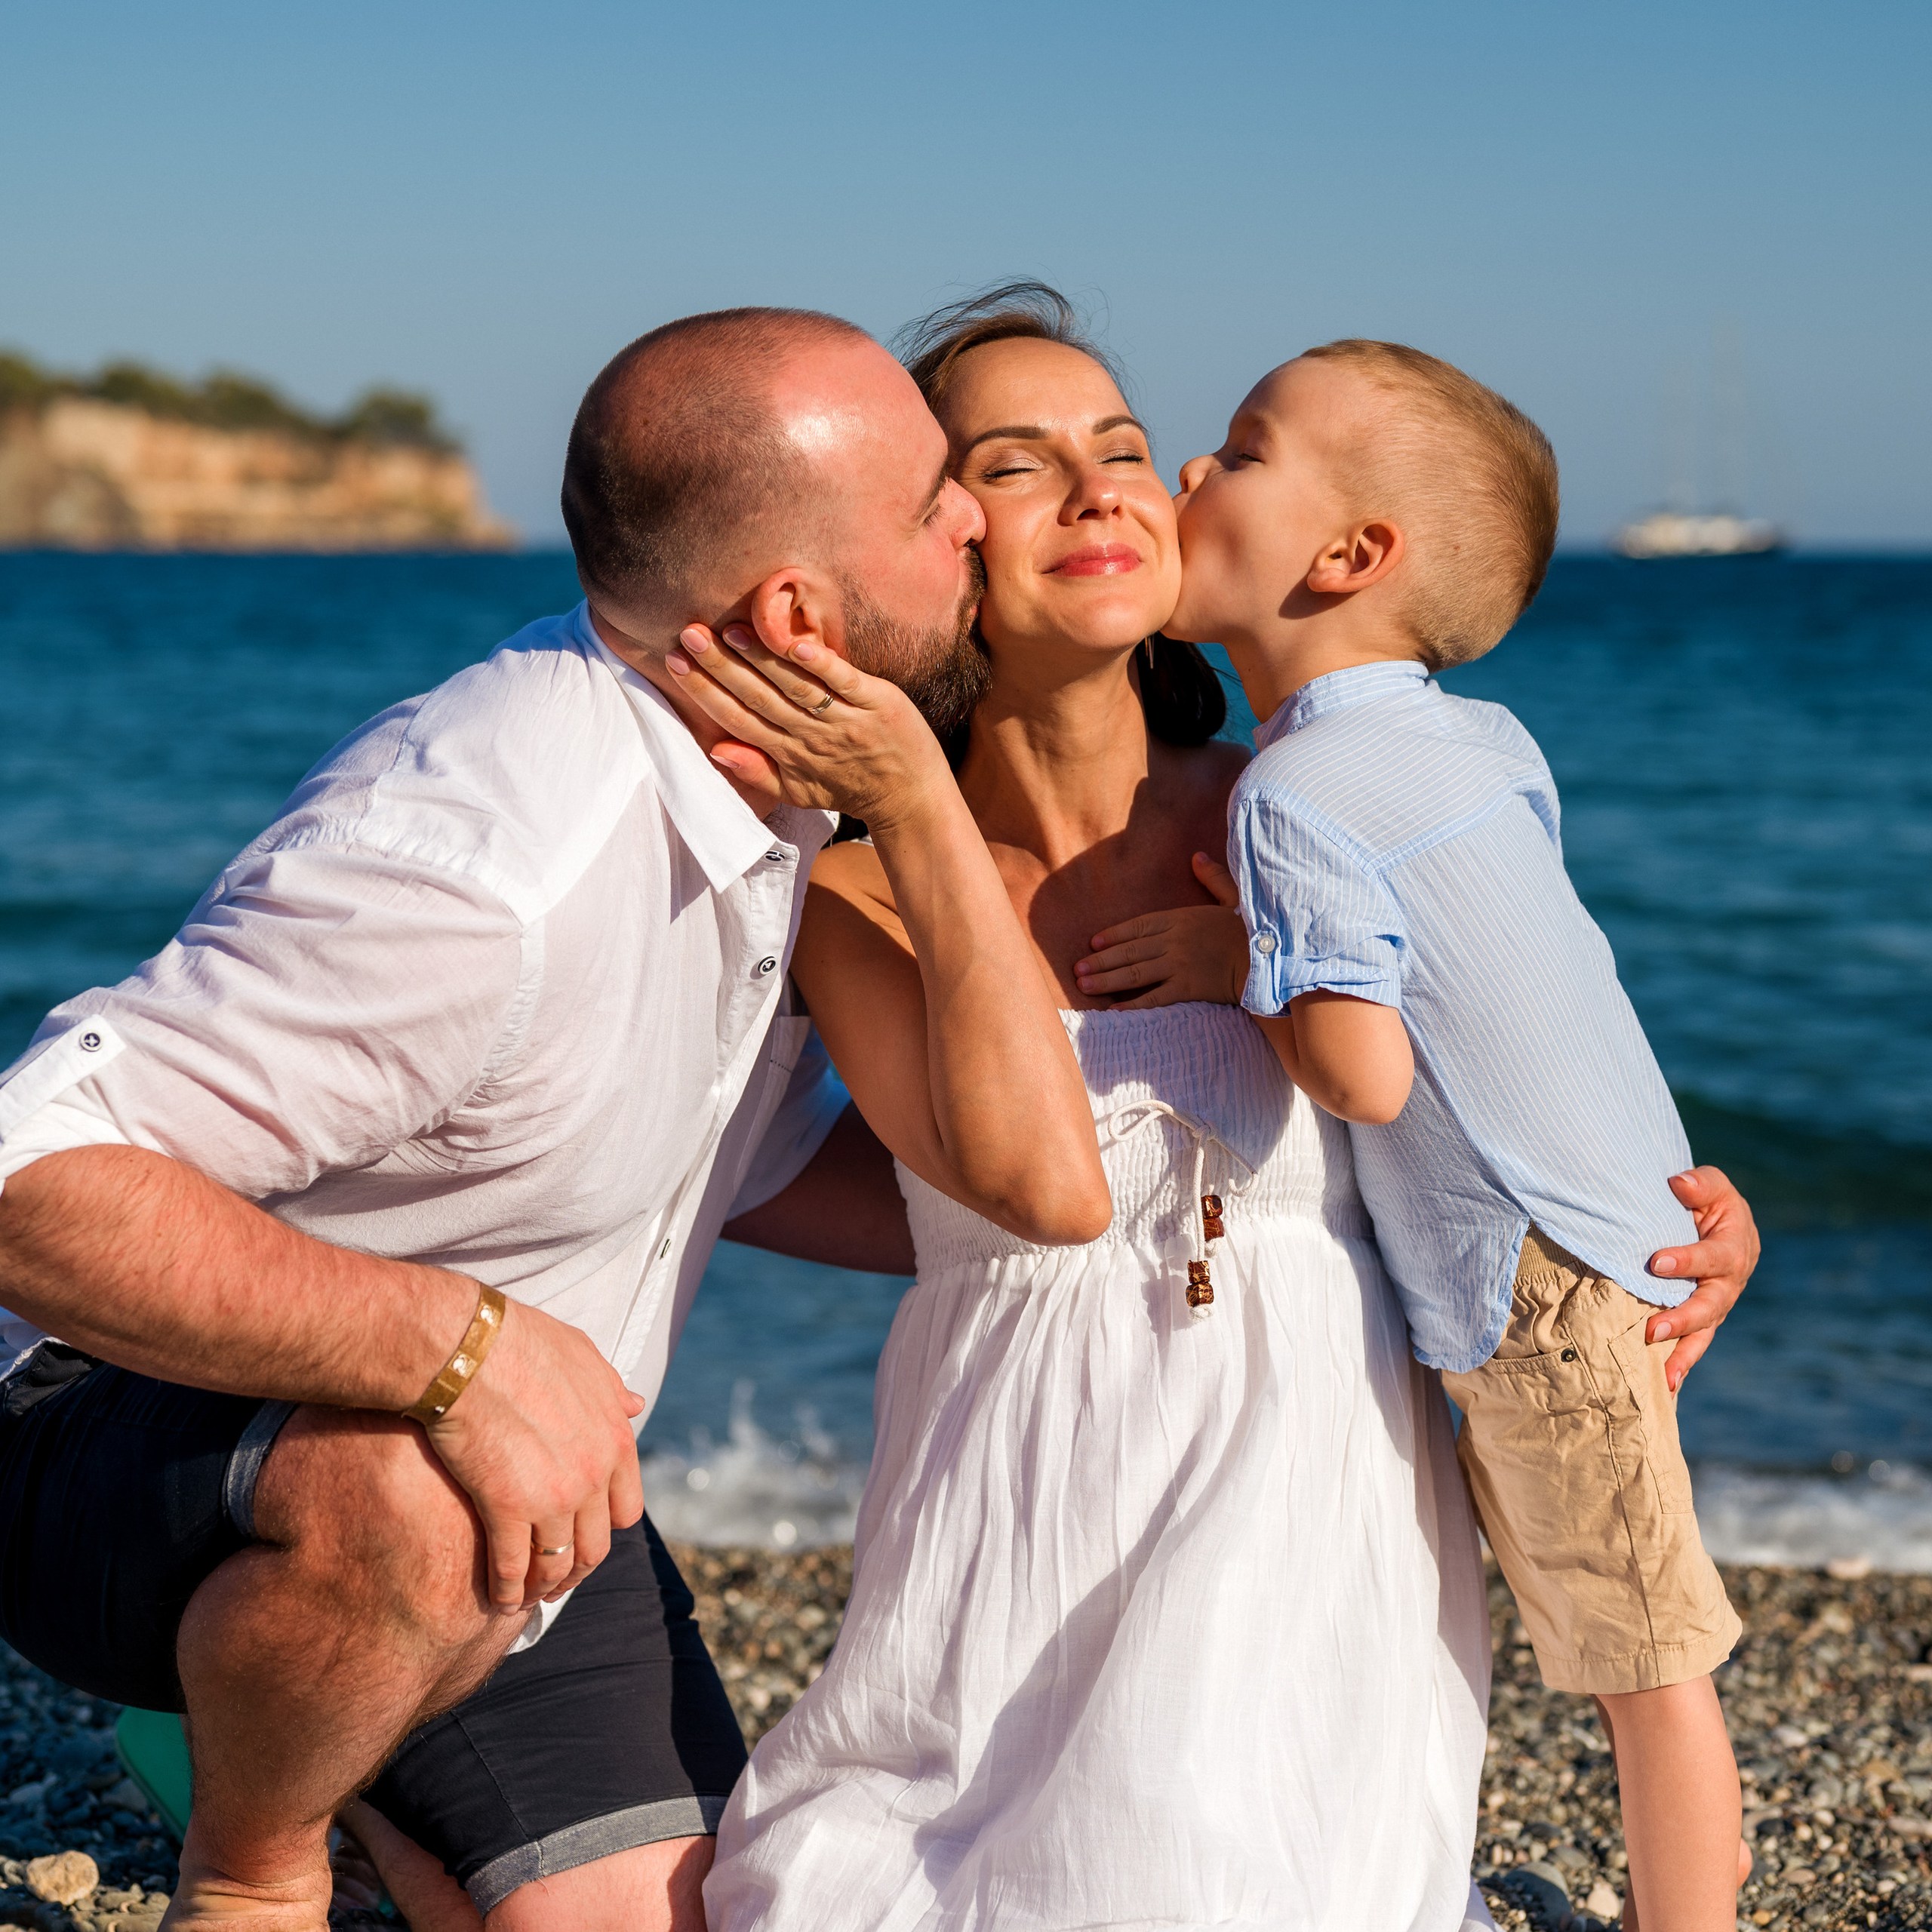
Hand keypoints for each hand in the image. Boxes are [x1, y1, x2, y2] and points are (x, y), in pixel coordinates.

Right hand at [422, 1300, 645, 1611]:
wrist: (468, 1349)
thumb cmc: (520, 1341)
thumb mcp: (582, 1355)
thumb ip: (610, 1387)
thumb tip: (636, 1403)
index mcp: (614, 1440)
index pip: (626, 1508)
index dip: (605, 1528)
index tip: (584, 1536)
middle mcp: (593, 1474)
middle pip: (596, 1546)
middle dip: (577, 1569)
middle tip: (557, 1580)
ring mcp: (554, 1497)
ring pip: (558, 1565)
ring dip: (544, 1587)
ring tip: (526, 1595)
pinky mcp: (508, 1508)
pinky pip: (513, 1567)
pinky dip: (507, 1590)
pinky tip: (496, 1598)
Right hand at [668, 622, 951, 832]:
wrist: (910, 798)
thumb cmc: (849, 788)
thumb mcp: (798, 792)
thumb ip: (756, 771)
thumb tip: (714, 749)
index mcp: (788, 754)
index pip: (737, 718)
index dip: (704, 691)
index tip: (675, 661)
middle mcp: (811, 737)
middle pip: (758, 698)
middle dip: (721, 667)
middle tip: (689, 634)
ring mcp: (845, 719)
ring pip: (795, 687)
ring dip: (761, 660)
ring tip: (729, 631)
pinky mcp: (878, 703)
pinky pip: (844, 682)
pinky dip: (821, 665)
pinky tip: (797, 645)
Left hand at [1074, 853, 1249, 1007]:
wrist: (1270, 958)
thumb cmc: (1254, 929)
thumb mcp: (1233, 898)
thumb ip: (1212, 878)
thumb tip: (1197, 856)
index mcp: (1182, 917)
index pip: (1138, 925)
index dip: (1113, 934)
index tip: (1092, 943)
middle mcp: (1175, 940)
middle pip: (1129, 950)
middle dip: (1100, 961)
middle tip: (1076, 970)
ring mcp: (1179, 964)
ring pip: (1134, 973)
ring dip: (1107, 979)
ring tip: (1084, 985)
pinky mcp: (1188, 988)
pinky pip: (1154, 998)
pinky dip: (1133, 1005)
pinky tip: (1113, 1011)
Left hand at [1643, 1165, 1762, 1390]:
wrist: (1710, 1219)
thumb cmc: (1706, 1199)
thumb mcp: (1709, 1185)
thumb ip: (1699, 1184)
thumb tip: (1679, 1184)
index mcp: (1735, 1246)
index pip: (1714, 1256)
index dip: (1688, 1259)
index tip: (1656, 1262)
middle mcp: (1730, 1281)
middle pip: (1712, 1304)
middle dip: (1683, 1318)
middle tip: (1652, 1329)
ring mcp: (1718, 1303)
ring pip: (1704, 1332)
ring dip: (1683, 1353)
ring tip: (1664, 1375)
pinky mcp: (1703, 1317)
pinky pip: (1694, 1342)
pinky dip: (1681, 1363)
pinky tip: (1664, 1385)